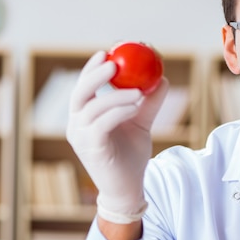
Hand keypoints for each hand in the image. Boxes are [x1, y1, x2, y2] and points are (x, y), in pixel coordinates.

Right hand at [67, 50, 168, 222]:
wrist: (128, 187)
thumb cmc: (130, 155)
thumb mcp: (141, 123)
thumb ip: (149, 103)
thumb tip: (162, 78)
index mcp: (84, 116)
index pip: (82, 87)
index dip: (91, 68)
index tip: (106, 52)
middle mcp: (77, 125)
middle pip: (79, 93)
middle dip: (94, 75)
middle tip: (113, 63)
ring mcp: (81, 138)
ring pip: (93, 108)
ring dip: (115, 95)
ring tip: (138, 91)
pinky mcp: (91, 149)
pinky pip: (102, 124)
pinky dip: (118, 111)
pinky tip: (135, 105)